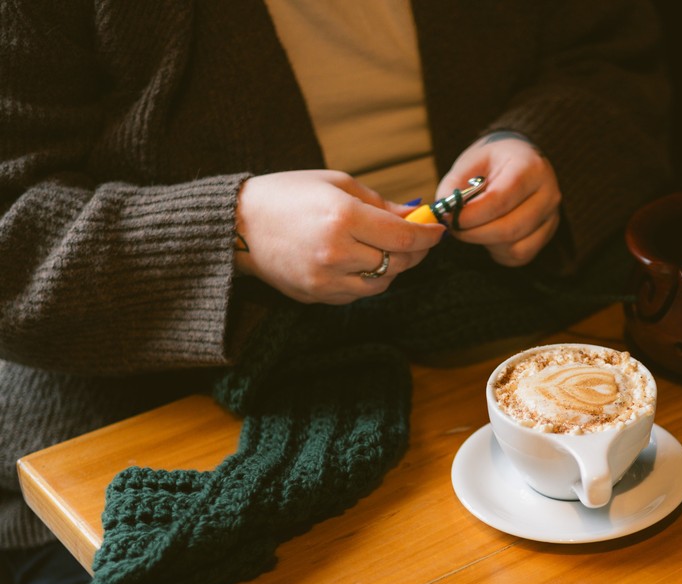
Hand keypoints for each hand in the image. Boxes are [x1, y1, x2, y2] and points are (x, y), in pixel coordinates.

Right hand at [234, 170, 444, 303]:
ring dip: (393, 269)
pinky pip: (357, 294)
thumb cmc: (288, 195)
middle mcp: (337, 253)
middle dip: (415, 252)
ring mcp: (326, 280)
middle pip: (398, 263)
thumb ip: (380, 203)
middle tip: (417, 240)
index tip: (437, 231)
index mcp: (344, 218)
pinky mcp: (317, 296)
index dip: (428, 236)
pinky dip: (367, 280)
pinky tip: (361, 263)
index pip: (404, 236)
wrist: (238, 225)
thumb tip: (415, 216)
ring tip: (386, 250)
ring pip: (381, 284)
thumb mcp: (337, 184)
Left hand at [436, 132, 560, 266]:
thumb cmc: (492, 163)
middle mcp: (548, 193)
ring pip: (515, 246)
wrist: (517, 161)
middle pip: (509, 228)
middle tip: (455, 228)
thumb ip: (453, 188)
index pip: (500, 200)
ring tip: (473, 228)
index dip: (471, 215)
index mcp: (530, 167)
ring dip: (486, 243)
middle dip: (474, 234)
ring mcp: (552, 216)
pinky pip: (520, 255)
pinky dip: (499, 252)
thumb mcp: (469, 164)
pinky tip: (489, 236)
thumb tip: (445, 214)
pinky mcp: (547, 235)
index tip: (449, 218)